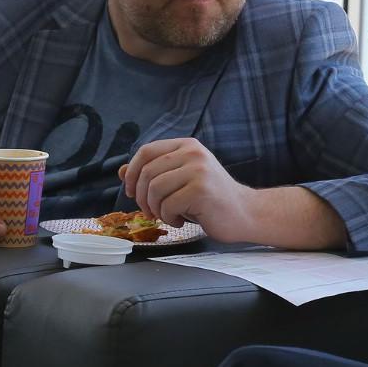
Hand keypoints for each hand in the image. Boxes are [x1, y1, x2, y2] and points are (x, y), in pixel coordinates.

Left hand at [119, 138, 254, 239]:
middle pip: (147, 172)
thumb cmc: (211, 199)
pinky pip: (168, 205)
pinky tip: (181, 220)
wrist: (245, 213)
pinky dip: (169, 218)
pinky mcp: (201, 190)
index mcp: (187, 146)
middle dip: (143, 197)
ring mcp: (198, 170)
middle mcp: (193, 153)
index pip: (146, 151)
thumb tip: (122, 172)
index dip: (132, 172)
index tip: (132, 191)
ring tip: (169, 215)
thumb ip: (154, 173)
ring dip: (156, 209)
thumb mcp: (180, 181)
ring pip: (155, 189)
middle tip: (151, 211)